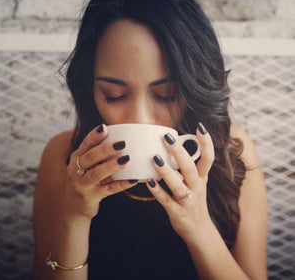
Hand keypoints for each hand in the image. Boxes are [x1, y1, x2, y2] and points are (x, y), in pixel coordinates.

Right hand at [65, 124, 137, 221]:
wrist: (75, 206)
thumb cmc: (86, 179)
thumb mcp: (87, 165)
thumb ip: (98, 153)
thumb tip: (123, 138)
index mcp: (76, 158)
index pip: (85, 144)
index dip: (94, 136)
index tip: (104, 127)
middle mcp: (75, 170)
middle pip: (90, 157)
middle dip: (106, 149)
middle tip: (122, 143)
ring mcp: (82, 184)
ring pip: (97, 173)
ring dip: (112, 166)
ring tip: (127, 159)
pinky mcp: (90, 197)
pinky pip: (108, 190)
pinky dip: (121, 184)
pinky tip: (133, 180)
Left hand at [146, 123, 214, 241]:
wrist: (199, 230)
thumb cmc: (194, 200)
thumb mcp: (196, 183)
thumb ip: (186, 167)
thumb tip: (172, 148)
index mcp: (202, 178)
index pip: (208, 159)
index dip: (206, 143)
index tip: (200, 127)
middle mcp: (197, 188)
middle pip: (191, 169)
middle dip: (180, 153)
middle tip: (167, 138)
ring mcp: (188, 201)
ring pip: (179, 185)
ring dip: (167, 172)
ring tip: (155, 159)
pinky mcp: (177, 212)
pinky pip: (166, 200)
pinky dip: (157, 191)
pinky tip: (148, 182)